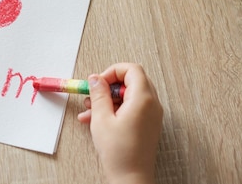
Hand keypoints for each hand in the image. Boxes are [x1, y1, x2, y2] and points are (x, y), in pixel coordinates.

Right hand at [77, 63, 162, 183]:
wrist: (131, 179)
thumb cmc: (120, 153)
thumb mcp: (101, 118)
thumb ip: (99, 94)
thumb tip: (96, 79)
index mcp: (143, 99)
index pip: (132, 69)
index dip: (113, 71)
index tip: (99, 82)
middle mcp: (152, 104)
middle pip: (131, 81)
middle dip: (109, 86)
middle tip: (94, 95)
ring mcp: (151, 115)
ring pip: (129, 95)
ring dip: (109, 99)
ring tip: (90, 111)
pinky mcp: (147, 124)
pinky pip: (131, 108)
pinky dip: (115, 109)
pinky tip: (96, 120)